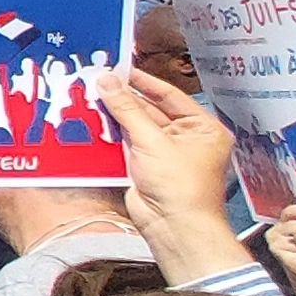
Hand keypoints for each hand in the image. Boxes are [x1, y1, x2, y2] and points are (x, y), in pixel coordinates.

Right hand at [86, 67, 242, 282]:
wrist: (173, 227)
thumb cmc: (181, 187)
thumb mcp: (153, 140)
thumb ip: (127, 109)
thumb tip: (108, 81)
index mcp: (203, 128)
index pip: (170, 96)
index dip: (144, 82)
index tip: (120, 69)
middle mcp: (187, 139)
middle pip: (151, 110)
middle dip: (125, 98)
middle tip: (99, 80)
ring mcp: (165, 153)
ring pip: (136, 126)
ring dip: (116, 114)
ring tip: (92, 95)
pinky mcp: (146, 166)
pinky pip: (127, 143)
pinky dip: (112, 133)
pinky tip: (94, 120)